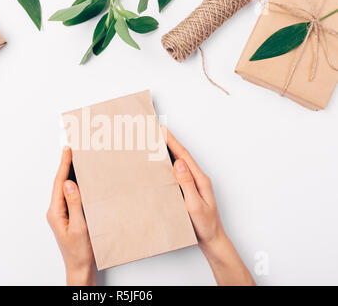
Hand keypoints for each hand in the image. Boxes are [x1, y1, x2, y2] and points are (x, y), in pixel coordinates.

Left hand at [47, 146, 95, 285]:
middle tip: (71, 149)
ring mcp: (61, 214)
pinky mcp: (67, 216)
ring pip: (64, 189)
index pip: (59, 183)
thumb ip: (74, 204)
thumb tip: (69, 184)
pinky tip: (80, 180)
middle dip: (65, 165)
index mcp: (56, 212)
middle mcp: (56, 211)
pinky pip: (70, 196)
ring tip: (75, 160)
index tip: (67, 150)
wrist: (80, 268)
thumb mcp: (79, 227)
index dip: (64, 165)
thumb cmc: (80, 252)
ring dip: (69, 174)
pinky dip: (74, 185)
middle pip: (60, 183)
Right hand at [163, 126, 254, 285]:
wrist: (212, 239)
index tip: (163, 130)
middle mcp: (198, 179)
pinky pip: (178, 174)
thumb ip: (187, 183)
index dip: (173, 142)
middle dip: (170, 143)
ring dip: (170, 152)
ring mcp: (194, 184)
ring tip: (157, 144)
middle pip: (182, 156)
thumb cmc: (205, 225)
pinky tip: (163, 166)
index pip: (184, 156)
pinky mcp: (190, 190)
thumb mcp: (194, 204)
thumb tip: (179, 163)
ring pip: (180, 164)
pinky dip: (170, 165)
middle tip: (157, 132)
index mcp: (200, 179)